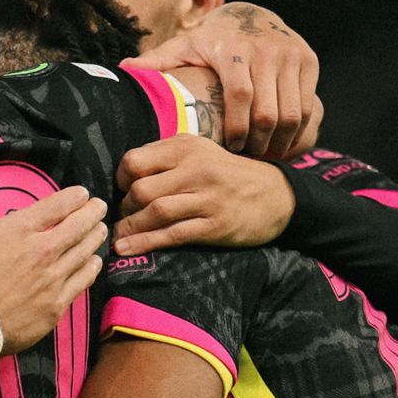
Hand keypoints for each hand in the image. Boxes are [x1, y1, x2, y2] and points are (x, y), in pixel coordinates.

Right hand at [0, 158, 106, 353]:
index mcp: (20, 230)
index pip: (58, 205)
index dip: (74, 196)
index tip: (82, 193)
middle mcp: (43, 251)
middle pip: (79, 225)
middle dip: (92, 212)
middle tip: (100, 206)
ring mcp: (53, 280)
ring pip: (85, 252)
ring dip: (95, 237)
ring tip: (100, 230)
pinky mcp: (56, 305)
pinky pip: (82, 281)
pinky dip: (91, 268)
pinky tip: (94, 263)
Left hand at [114, 136, 294, 256]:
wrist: (278, 195)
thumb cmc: (229, 175)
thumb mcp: (201, 153)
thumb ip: (167, 157)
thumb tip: (126, 174)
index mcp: (187, 148)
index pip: (134, 161)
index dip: (121, 179)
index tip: (122, 191)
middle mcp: (196, 169)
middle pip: (140, 189)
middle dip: (124, 207)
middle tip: (122, 217)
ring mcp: (207, 198)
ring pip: (154, 212)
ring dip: (129, 227)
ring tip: (118, 236)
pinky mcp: (215, 225)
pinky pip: (172, 235)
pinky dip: (144, 243)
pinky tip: (126, 249)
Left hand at [132, 2, 320, 157]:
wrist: (252, 15)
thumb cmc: (211, 42)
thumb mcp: (184, 47)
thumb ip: (157, 61)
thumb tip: (124, 69)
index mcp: (234, 49)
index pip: (239, 95)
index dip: (236, 127)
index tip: (231, 148)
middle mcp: (267, 49)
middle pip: (270, 111)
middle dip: (260, 142)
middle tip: (248, 159)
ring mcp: (292, 55)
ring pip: (293, 113)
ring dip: (281, 141)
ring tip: (265, 155)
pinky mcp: (310, 62)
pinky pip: (310, 107)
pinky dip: (299, 131)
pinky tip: (282, 144)